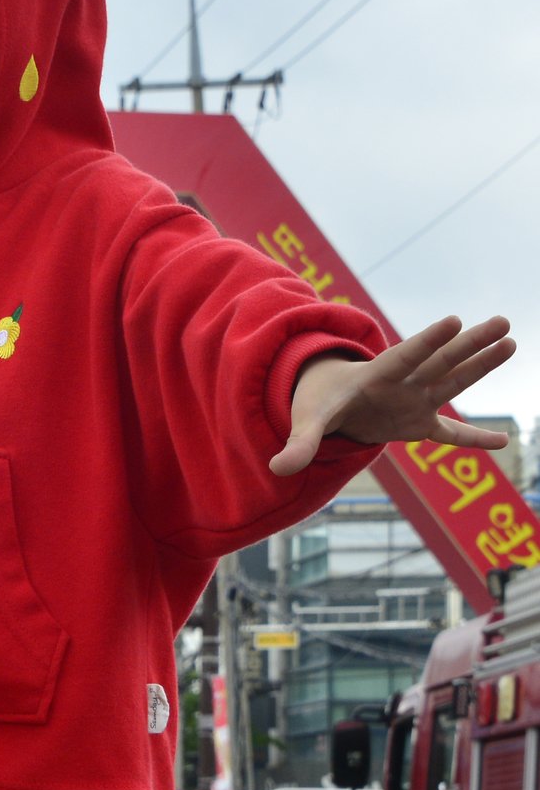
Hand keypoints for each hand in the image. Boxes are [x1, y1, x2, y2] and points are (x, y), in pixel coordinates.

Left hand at [269, 315, 513, 476]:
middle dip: (470, 344)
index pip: (405, 355)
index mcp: (375, 376)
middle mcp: (402, 384)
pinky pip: (450, 433)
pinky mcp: (418, 424)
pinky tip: (503, 443)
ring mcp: (414, 401)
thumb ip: (299, 444)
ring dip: (482, 365)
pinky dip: (473, 440)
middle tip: (503, 322)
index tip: (455, 319)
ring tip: (512, 342)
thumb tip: (278, 470)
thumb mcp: (306, 421)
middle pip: (441, 361)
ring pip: (454, 381)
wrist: (326, 401)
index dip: (428, 340)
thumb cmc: (317, 402)